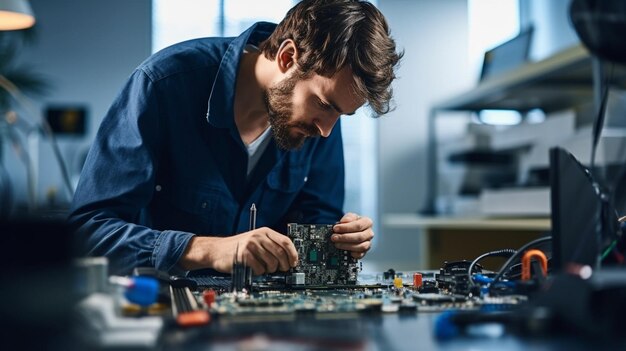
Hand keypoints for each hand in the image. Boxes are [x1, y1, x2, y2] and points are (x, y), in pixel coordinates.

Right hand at [179, 227, 298, 274]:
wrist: (216, 250)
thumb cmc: (238, 248)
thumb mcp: (256, 241)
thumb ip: (271, 246)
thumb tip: (289, 259)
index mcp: (264, 231)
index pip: (285, 241)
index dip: (293, 254)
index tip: (294, 262)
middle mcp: (258, 236)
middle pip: (281, 253)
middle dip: (284, 265)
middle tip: (282, 269)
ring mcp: (251, 245)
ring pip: (272, 263)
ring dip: (270, 270)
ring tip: (264, 268)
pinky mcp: (244, 255)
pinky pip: (260, 269)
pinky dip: (260, 273)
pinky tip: (254, 270)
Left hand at [331, 212, 373, 258]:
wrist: (352, 230)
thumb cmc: (351, 223)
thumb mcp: (350, 217)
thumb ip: (348, 218)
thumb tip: (344, 222)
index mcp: (367, 222)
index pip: (358, 225)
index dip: (346, 227)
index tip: (335, 228)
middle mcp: (369, 233)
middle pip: (359, 237)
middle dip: (345, 238)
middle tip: (334, 237)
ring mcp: (368, 243)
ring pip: (360, 247)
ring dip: (346, 246)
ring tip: (337, 244)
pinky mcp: (364, 252)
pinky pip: (360, 254)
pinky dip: (352, 253)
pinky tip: (345, 250)